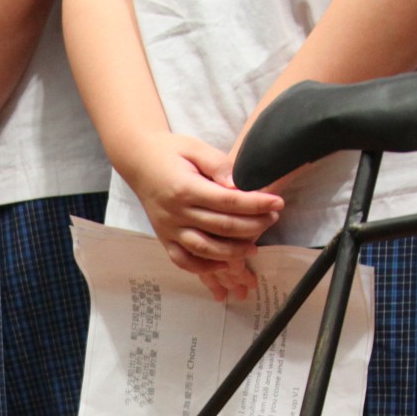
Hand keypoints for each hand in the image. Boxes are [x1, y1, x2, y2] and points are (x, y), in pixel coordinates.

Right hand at [123, 128, 281, 296]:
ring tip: (254, 248)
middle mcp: (176, 213)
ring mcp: (168, 229)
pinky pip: (183, 260)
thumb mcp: (195, 148)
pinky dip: (203, 268)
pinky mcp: (164, 238)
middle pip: (221, 227)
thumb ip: (218, 165)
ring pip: (204, 249)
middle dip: (252, 226)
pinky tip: (223, 264)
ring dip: (232, 252)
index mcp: (185, 188)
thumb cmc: (170, 151)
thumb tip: (238, 184)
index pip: (228, 201)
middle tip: (272, 219)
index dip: (256, 204)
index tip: (278, 203)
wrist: (138, 160)